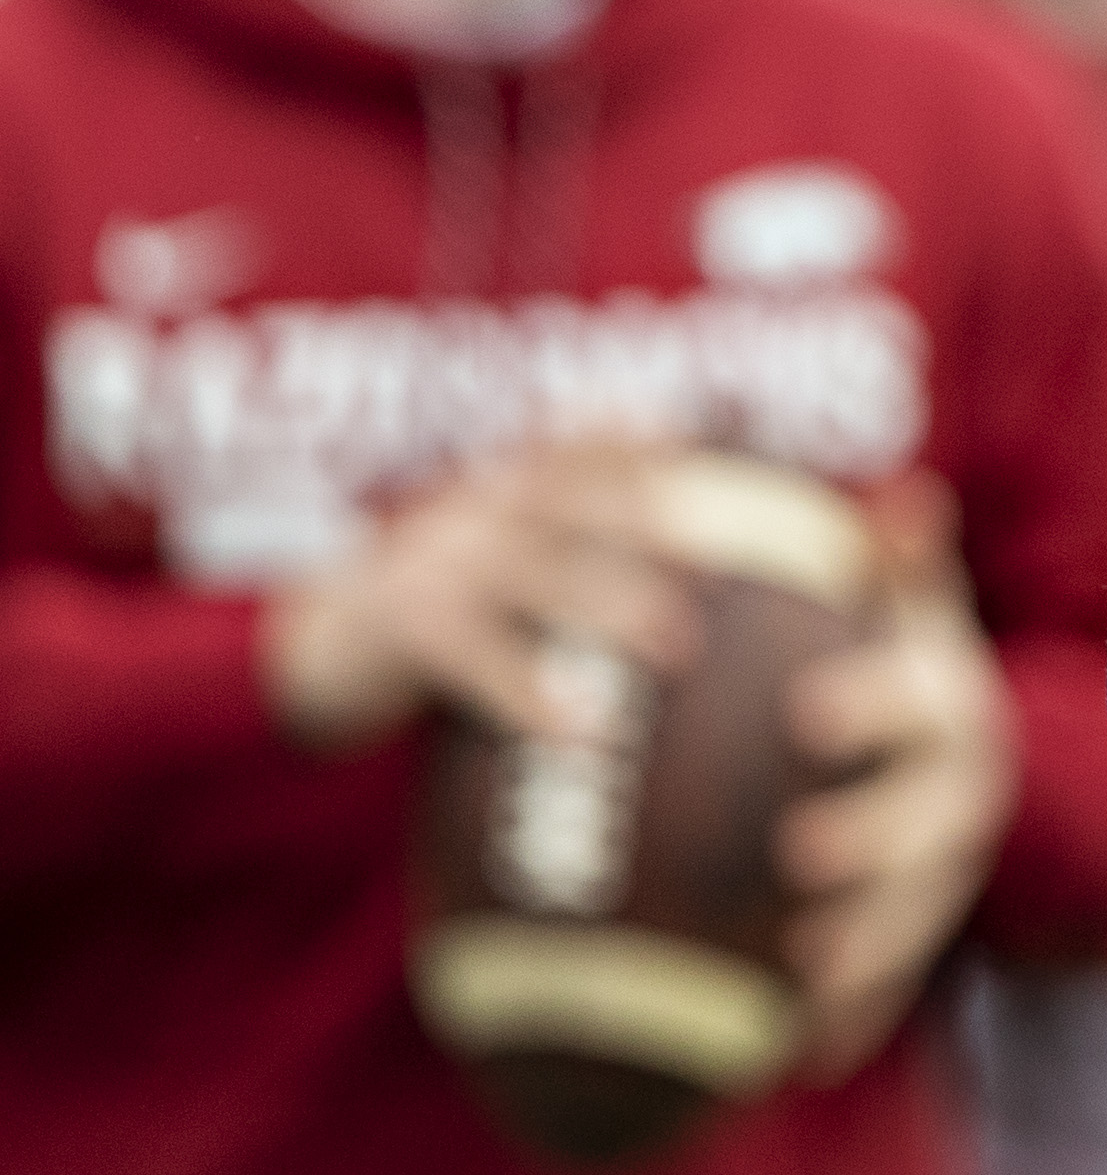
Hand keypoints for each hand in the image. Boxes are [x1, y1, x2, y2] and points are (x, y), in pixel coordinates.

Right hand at [261, 442, 694, 751]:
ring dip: (606, 604)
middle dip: (641, 521)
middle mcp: (471, 512)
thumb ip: (571, 533)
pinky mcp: (406, 628)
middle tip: (720, 567)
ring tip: (677, 651)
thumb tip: (675, 506)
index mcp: (503, 489)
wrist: (318, 649)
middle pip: (562, 498)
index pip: (574, 450)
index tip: (693, 447)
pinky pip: (476, 658)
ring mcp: (434, 563)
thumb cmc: (442, 602)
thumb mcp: (500, 552)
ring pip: (529, 571)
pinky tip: (581, 732)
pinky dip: (530, 693)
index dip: (632, 442)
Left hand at [775, 484, 1020, 1076]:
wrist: (956, 767)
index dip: (872, 709)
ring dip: (868, 949)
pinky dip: (851, 1021)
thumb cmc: (898, 673)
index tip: (806, 716)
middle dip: (872, 842)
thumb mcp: (907, 615)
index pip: (921, 705)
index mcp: (952, 711)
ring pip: (918, 918)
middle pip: (929, 824)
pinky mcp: (925, 938)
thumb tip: (910, 497)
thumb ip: (898, 568)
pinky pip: (895, 987)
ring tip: (802, 974)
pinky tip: (794, 1056)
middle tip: (797, 853)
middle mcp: (962, 798)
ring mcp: (948, 875)